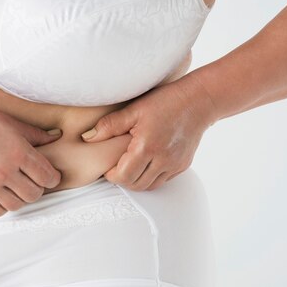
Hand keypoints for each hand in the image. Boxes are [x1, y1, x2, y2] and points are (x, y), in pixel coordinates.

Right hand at [0, 97, 63, 216]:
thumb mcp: (10, 122)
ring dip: (20, 199)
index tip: (49, 176)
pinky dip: (2, 207)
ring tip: (17, 189)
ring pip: (17, 205)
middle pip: (34, 194)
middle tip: (32, 182)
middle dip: (37, 189)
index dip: (52, 178)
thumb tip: (58, 135)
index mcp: (19, 151)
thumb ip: (35, 134)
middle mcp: (6, 169)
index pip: (48, 176)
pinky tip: (1, 196)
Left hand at [79, 77, 213, 190]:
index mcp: (147, 147)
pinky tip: (146, 162)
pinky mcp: (182, 165)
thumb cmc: (165, 101)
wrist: (200, 100)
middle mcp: (162, 160)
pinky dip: (151, 176)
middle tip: (117, 166)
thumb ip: (109, 125)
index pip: (123, 177)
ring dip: (137, 180)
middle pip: (135, 185)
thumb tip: (87, 138)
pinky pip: (162, 180)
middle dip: (122, 179)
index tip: (108, 165)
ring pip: (149, 186)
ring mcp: (174, 165)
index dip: (111, 175)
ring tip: (130, 165)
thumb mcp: (134, 109)